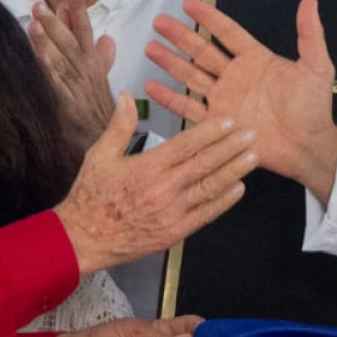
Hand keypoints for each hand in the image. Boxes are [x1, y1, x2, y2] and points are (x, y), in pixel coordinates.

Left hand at [30, 0, 117, 146]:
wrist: (109, 144)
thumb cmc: (103, 114)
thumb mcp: (104, 81)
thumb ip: (102, 58)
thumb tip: (106, 37)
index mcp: (93, 65)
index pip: (86, 31)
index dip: (79, 10)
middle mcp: (85, 73)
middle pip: (70, 43)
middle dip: (56, 22)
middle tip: (41, 4)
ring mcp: (76, 89)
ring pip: (61, 61)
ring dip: (48, 42)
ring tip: (35, 23)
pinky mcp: (68, 107)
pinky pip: (57, 87)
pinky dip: (49, 72)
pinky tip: (38, 58)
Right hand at [52, 95, 256, 274]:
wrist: (83, 239)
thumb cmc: (91, 197)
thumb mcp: (99, 156)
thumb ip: (119, 126)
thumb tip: (127, 96)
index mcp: (146, 167)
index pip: (185, 145)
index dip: (210, 132)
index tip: (229, 121)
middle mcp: (162, 189)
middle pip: (204, 164)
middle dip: (231, 148)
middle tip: (252, 134)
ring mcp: (171, 213)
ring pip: (209, 188)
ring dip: (234, 172)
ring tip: (253, 157)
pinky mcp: (174, 233)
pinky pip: (205, 215)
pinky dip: (223, 202)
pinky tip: (238, 189)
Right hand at [145, 0, 336, 203]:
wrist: (308, 145)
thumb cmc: (315, 108)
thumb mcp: (317, 67)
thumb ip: (310, 34)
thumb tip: (310, 2)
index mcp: (256, 60)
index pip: (227, 33)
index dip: (209, 18)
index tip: (189, 3)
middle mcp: (236, 77)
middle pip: (202, 51)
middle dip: (180, 36)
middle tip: (160, 22)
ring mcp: (226, 99)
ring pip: (191, 75)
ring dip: (171, 62)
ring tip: (151, 48)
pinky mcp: (219, 122)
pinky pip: (190, 108)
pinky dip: (171, 98)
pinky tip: (152, 86)